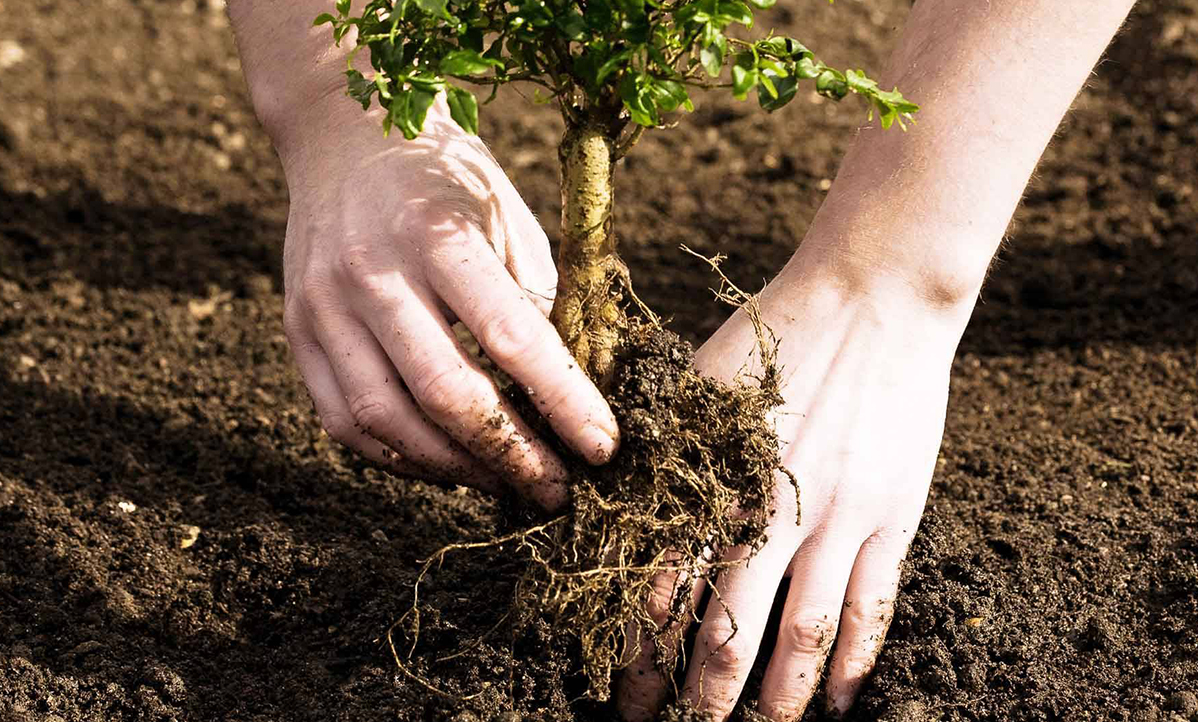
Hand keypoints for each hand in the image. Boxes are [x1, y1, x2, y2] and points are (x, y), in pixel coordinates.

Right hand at [273, 94, 617, 508]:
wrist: (343, 136)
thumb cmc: (446, 180)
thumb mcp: (508, 217)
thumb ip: (536, 300)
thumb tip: (569, 393)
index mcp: (439, 233)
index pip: (511, 336)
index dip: (563, 401)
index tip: (602, 447)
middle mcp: (372, 272)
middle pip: (445, 393)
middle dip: (511, 455)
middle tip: (557, 489)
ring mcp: (323, 306)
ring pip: (387, 420)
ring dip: (456, 469)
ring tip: (506, 483)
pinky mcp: (295, 332)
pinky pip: (344, 422)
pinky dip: (399, 458)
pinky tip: (446, 465)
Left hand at [617, 265, 964, 719]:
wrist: (874, 296)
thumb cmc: (773, 335)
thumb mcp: (695, 385)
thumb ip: (659, 452)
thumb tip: (609, 506)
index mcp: (710, 478)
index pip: (660, 590)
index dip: (639, 653)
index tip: (626, 695)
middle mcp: (769, 510)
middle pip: (726, 627)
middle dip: (700, 694)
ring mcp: (838, 517)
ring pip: (803, 633)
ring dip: (779, 694)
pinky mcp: (892, 515)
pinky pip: (873, 606)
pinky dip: (856, 661)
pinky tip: (843, 701)